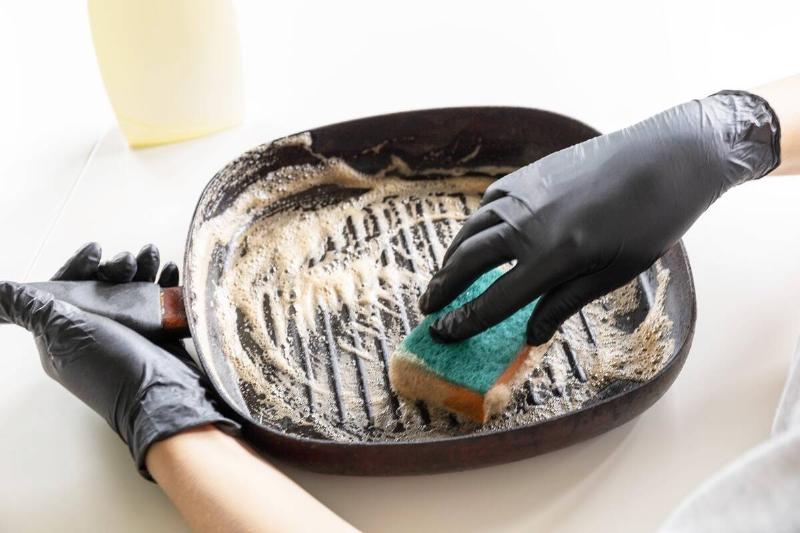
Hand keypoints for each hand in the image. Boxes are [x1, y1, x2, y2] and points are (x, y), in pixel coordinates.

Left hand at [0, 243, 238, 477]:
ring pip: (132, 290)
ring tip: (151, 260)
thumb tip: (1, 293)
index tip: (95, 253)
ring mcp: (129, 334)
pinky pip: (158, 301)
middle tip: (127, 262)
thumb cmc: (115, 371)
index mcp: (65, 333)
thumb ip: (33, 309)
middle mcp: (96, 333)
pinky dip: (164, 284)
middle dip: (115, 267)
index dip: (79, 267)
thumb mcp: (67, 334)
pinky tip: (168, 274)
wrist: (164, 396)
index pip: (64, 290)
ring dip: (142, 269)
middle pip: (101, 286)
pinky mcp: (157, 335)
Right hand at [420, 91, 779, 343]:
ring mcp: (523, 195)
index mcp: (553, 257)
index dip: (464, 321)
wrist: (666, 157)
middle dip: (443, 288)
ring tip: (444, 277)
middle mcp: (527, 224)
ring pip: (471, 230)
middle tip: (428, 308)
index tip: (442, 334)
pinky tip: (476, 236)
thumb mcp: (613, 273)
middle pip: (467, 262)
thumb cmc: (651, 221)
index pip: (494, 299)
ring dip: (452, 258)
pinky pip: (488, 205)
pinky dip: (474, 227)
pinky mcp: (527, 175)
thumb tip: (530, 334)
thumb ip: (564, 303)